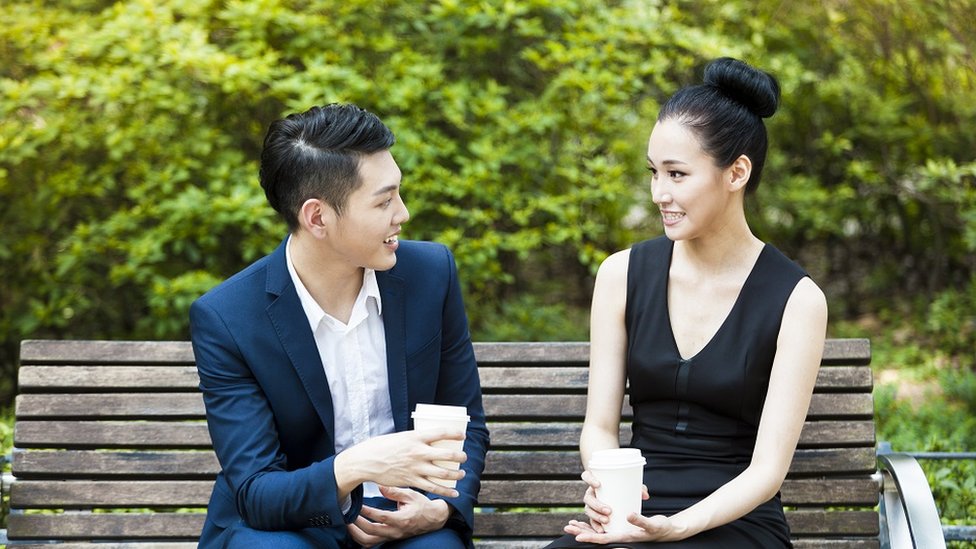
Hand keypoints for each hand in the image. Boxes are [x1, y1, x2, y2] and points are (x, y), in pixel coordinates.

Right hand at [334, 429, 465, 498]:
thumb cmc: (382, 446)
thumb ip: (415, 439)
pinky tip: (454, 493)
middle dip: (460, 457)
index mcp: (416, 437)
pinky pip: (433, 487)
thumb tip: (427, 441)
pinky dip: (446, 491)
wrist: (366, 461)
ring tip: (462, 474)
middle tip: (464, 457)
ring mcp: (416, 467)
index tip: (462, 435)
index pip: (441, 432)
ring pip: (443, 473)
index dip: (455, 433)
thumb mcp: (400, 437)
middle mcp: (418, 452)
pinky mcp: (412, 481)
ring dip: (456, 474)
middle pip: (447, 455)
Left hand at [347, 485, 451, 546]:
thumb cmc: (422, 506)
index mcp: (402, 519)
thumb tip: (380, 485)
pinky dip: (361, 538)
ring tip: (349, 523)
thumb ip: (394, 491)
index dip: (367, 511)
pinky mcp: (389, 538)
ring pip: (369, 541)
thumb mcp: (411, 494)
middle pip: (371, 532)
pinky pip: (372, 543)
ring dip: (356, 533)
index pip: (381, 517)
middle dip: (357, 523)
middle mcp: (395, 531)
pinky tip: (356, 531)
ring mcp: (392, 536)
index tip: (358, 504)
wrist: (433, 518)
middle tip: (349, 513)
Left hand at [565, 514, 676, 543]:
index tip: (578, 537)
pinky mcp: (620, 527)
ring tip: (570, 525)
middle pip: (597, 536)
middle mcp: (620, 536)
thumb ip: (641, 521)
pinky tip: (584, 521)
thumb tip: (628, 515)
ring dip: (584, 529)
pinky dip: (593, 524)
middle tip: (568, 527)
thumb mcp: (652, 524)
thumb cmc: (660, 528)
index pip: (604, 539)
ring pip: (598, 531)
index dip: (591, 538)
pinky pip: (603, 527)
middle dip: (582, 532)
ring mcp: (619, 532)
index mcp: (625, 537)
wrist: (666, 530)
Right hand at [571, 469, 651, 539]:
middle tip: (609, 510)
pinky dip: (595, 526)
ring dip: (596, 516)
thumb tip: (645, 495)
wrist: (620, 497)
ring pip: (588, 509)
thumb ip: (639, 489)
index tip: (598, 484)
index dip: (589, 479)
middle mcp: (591, 492)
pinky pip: (591, 521)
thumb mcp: (631, 486)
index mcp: (595, 481)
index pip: (586, 476)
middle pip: (588, 497)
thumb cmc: (624, 487)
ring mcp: (591, 504)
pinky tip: (601, 530)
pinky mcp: (593, 515)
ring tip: (607, 520)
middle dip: (597, 504)